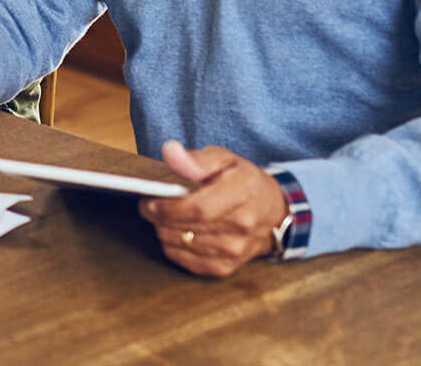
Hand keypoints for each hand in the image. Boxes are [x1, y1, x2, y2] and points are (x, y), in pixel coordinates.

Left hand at [138, 141, 289, 276]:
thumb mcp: (224, 159)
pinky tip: (174, 233)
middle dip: (159, 218)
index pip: (200, 208)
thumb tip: (170, 152)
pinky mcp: (226, 267)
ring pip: (183, 245)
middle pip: (187, 228)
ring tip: (162, 217)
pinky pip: (188, 262)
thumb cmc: (242, 182)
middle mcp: (243, 225)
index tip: (150, 201)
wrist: (271, 212)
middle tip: (149, 206)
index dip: (169, 208)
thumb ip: (196, 159)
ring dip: (164, 231)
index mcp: (243, 193)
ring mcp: (236, 250)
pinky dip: (173, 248)